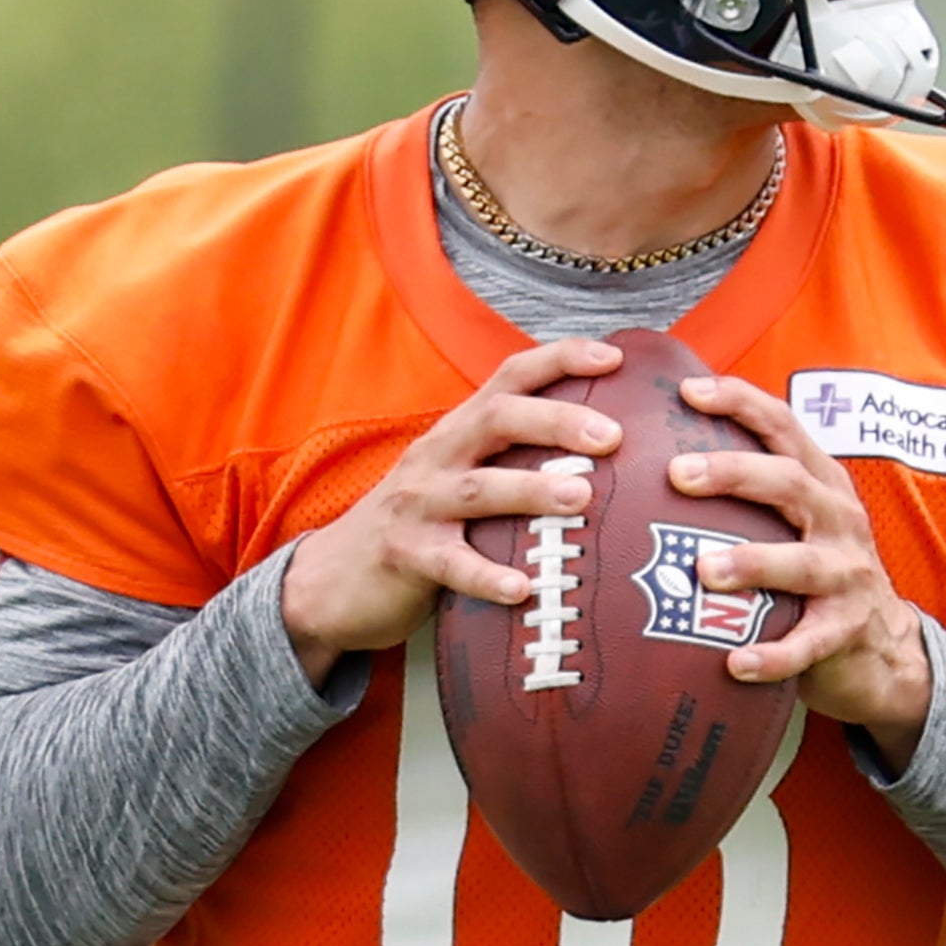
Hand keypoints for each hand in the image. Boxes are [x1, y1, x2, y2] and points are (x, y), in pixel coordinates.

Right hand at [281, 339, 624, 684]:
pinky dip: (487, 576)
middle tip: (612, 436)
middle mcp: (437, 457)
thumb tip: (605, 457)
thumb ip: (511, 460)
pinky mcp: (405, 557)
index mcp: (457, 432)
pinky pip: (450, 566)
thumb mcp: (457, 478)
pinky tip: (523, 589)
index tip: (614, 357)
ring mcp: (417, 506)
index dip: (559, 359)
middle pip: (496, 419)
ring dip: (530, 490)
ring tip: (581, 497)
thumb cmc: (419, 525)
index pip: (509, 377)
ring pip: (477, 489)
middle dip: (556, 421)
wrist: (331, 579)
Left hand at [669, 375, 931, 768]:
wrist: (886, 649)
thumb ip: (748, 495)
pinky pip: (809, 643)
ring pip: (802, 563)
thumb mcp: (796, 522)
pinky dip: (774, 655)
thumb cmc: (816, 576)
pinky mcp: (846, 631)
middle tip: (678, 473)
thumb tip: (655, 460)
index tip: (688, 391)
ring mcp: (847, 576)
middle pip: (789, 484)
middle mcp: (838, 520)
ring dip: (753, 562)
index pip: (784, 427)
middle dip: (734, 473)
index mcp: (822, 483)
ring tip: (704, 570)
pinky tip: (736, 662)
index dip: (740, 403)